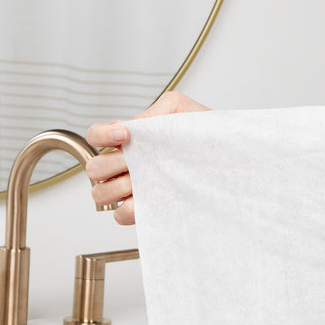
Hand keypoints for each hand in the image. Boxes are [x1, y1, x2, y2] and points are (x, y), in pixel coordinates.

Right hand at [85, 92, 209, 224]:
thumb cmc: (205, 134)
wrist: (229, 158)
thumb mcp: (181, 109)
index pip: (96, 135)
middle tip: (138, 161)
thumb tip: (134, 126)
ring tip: (145, 180)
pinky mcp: (145, 208)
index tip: (125, 135)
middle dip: (113, 163)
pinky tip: (149, 197)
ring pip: (101, 193)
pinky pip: (121, 214)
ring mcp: (134, 187)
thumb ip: (154, 111)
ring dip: (118, 187)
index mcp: (132, 139)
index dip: (102, 135)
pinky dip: (129, 208)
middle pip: (95, 168)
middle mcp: (128, 164)